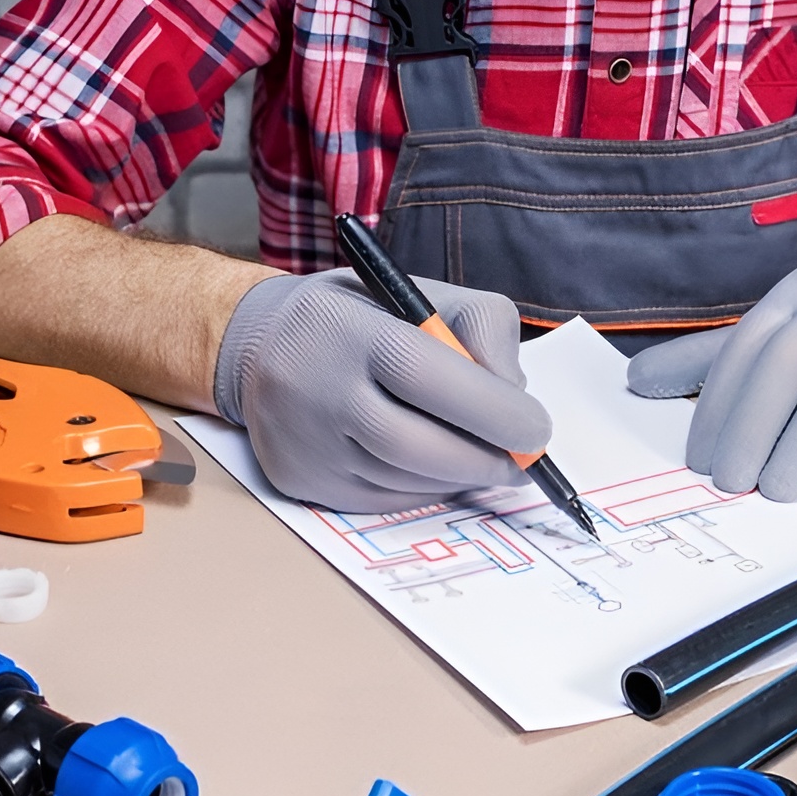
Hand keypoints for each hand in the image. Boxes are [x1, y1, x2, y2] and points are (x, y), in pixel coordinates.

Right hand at [214, 269, 550, 511]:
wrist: (260, 346)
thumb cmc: (363, 319)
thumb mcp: (424, 295)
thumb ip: (484, 330)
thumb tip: (515, 400)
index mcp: (348, 329)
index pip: (427, 376)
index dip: (492, 410)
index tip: (536, 429)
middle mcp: (315, 387)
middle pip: (414, 445)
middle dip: (483, 460)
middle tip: (523, 464)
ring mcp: (303, 441)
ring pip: (403, 480)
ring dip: (458, 477)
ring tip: (483, 459)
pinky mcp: (299, 480)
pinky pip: (382, 501)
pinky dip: (424, 490)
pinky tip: (435, 468)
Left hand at [627, 251, 796, 501]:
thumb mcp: (792, 320)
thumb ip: (716, 354)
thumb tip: (638, 381)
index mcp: (796, 295)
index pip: (741, 351)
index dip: (714, 409)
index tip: (698, 458)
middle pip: (780, 373)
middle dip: (749, 434)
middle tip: (730, 482)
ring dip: (796, 457)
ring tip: (775, 492)